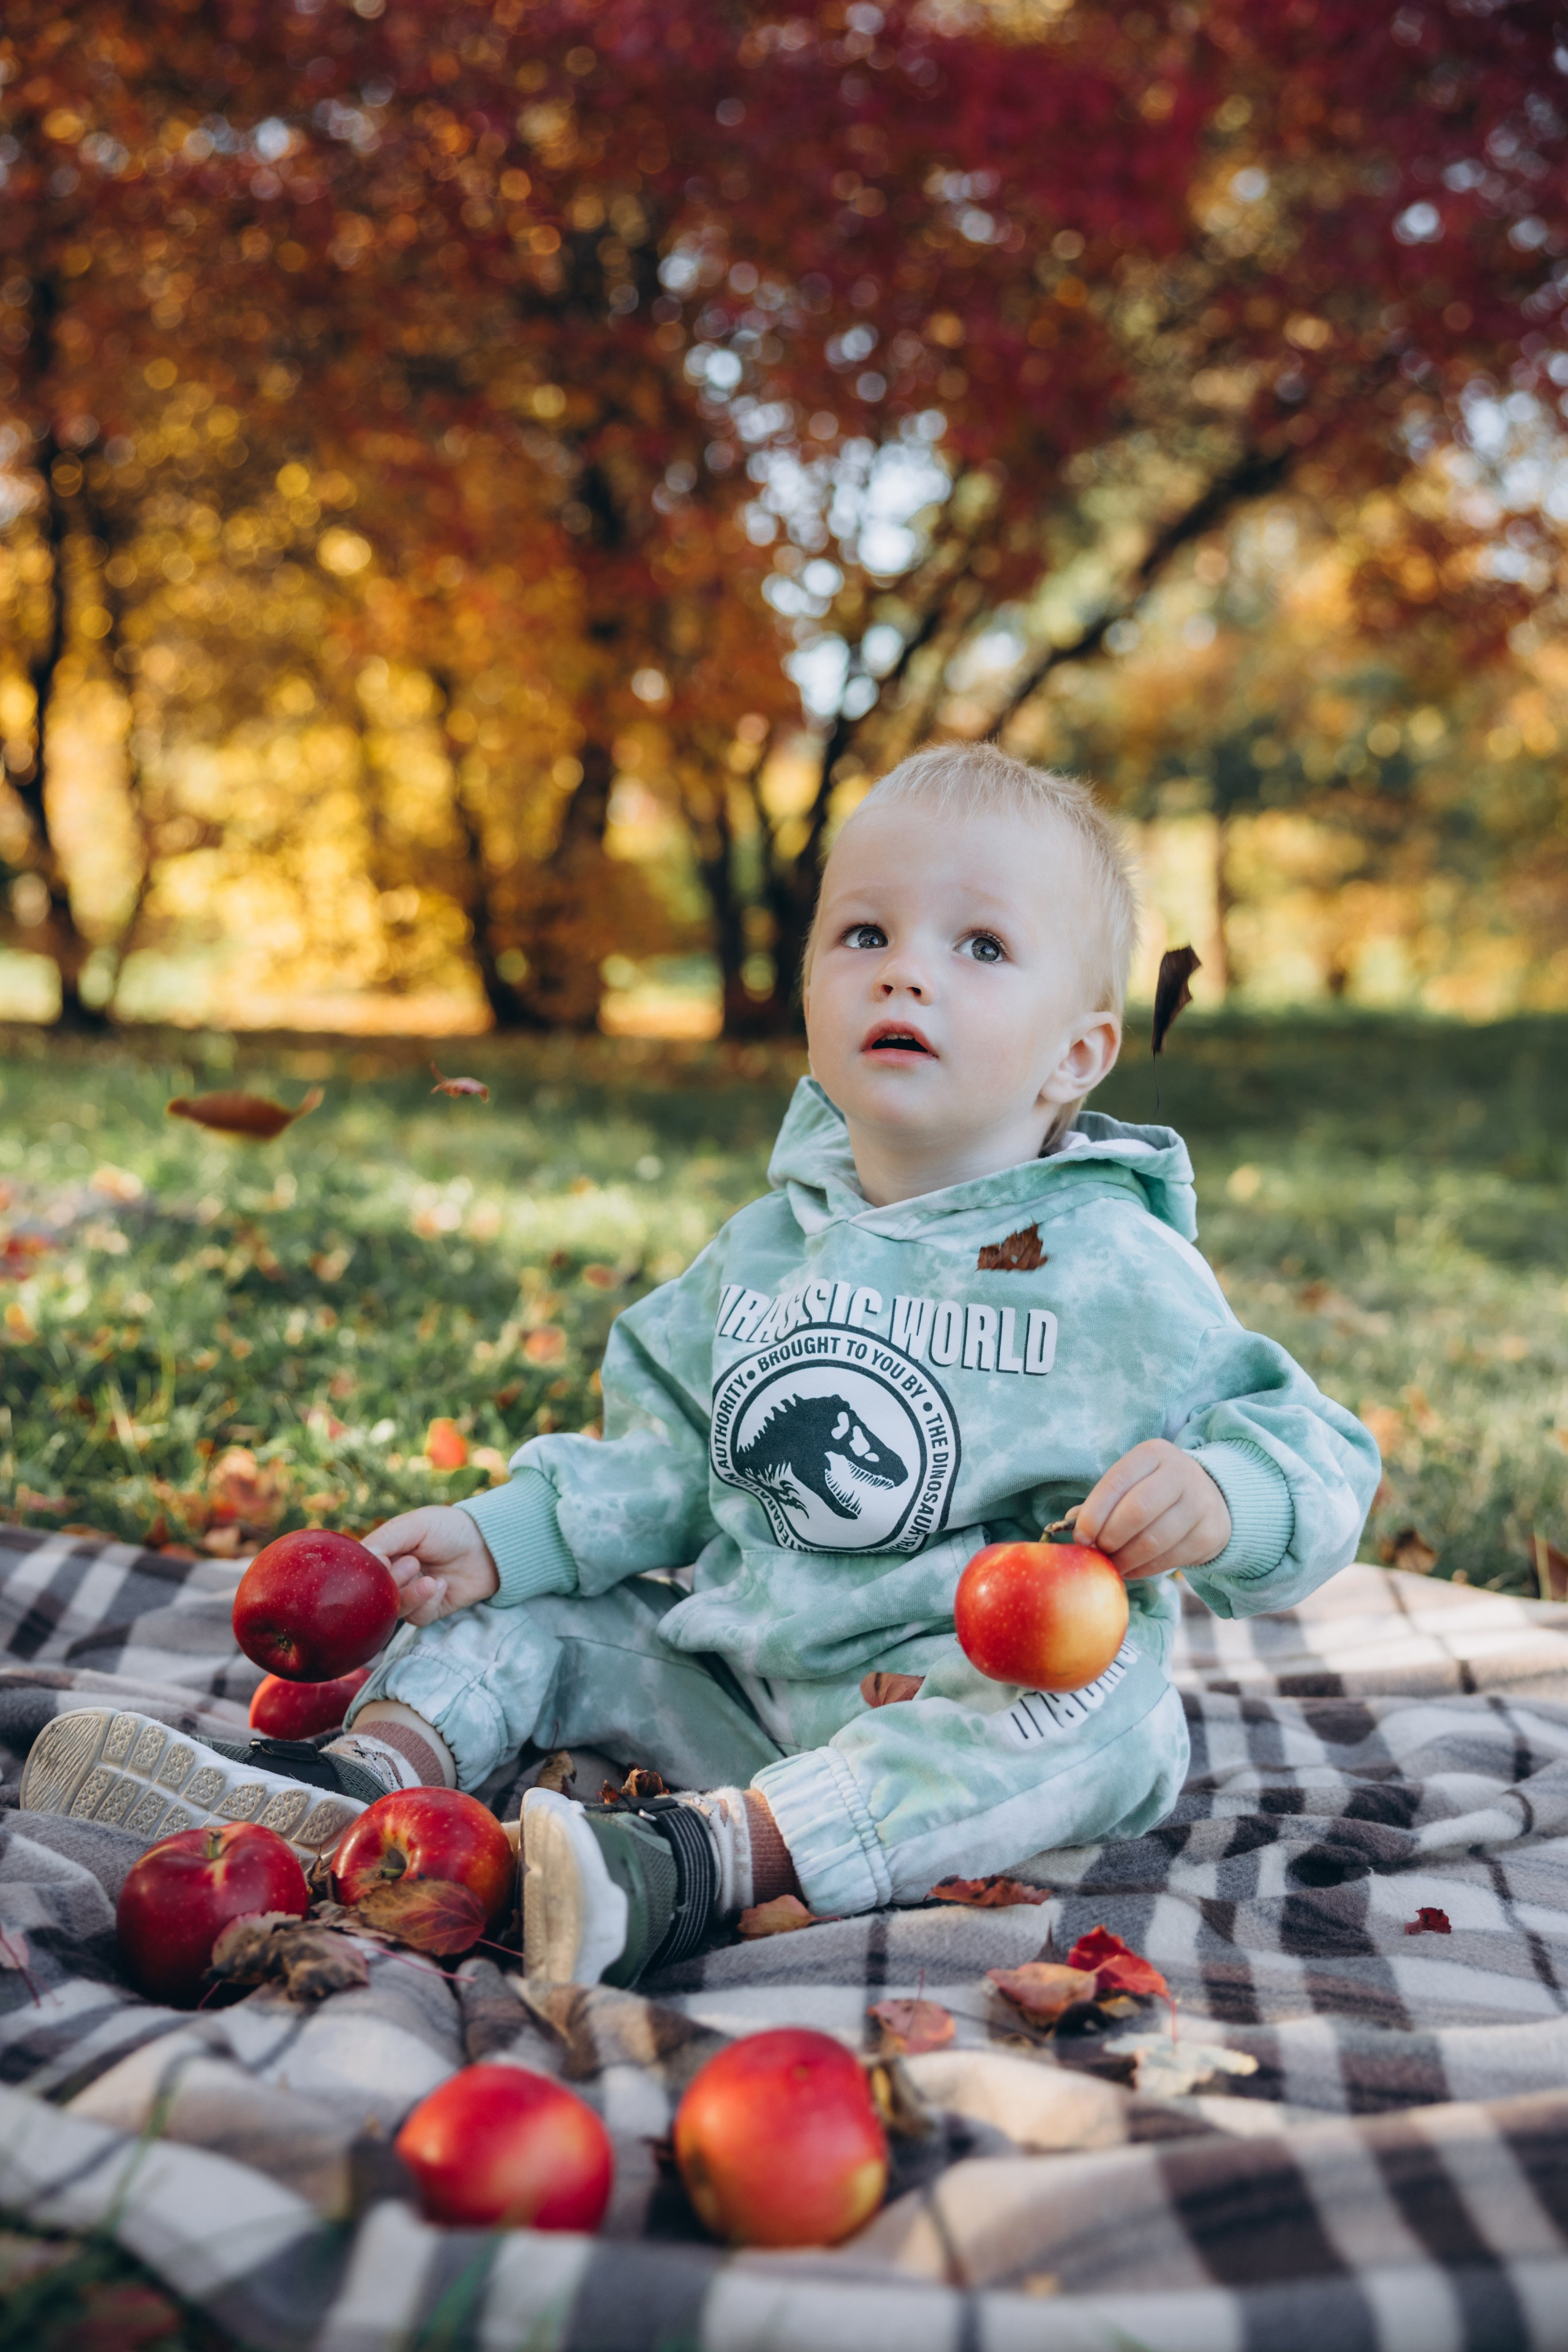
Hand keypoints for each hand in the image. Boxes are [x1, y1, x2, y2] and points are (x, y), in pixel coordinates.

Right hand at [364, 1504, 500, 1626]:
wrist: (488, 1546)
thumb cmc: (450, 1529)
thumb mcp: (414, 1525)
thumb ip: (384, 1540)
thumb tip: (362, 1560)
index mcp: (383, 1553)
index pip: (359, 1571)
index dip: (367, 1572)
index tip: (384, 1562)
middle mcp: (391, 1576)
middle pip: (373, 1594)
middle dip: (392, 1583)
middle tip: (413, 1565)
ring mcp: (408, 1595)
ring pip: (392, 1610)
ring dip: (409, 1595)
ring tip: (429, 1579)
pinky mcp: (427, 1611)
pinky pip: (416, 1618)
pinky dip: (427, 1602)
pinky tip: (442, 1585)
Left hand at [1071, 1440, 1230, 1581]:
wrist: (1211, 1499)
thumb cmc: (1156, 1491)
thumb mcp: (1132, 1483)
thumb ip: (1102, 1501)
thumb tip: (1069, 1524)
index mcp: (1153, 1454)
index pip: (1116, 1481)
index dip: (1094, 1513)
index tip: (1080, 1537)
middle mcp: (1181, 1473)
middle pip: (1137, 1511)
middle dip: (1109, 1537)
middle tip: (1097, 1552)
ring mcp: (1200, 1503)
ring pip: (1153, 1540)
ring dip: (1125, 1559)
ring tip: (1111, 1564)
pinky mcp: (1209, 1534)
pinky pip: (1168, 1559)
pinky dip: (1142, 1569)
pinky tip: (1131, 1569)